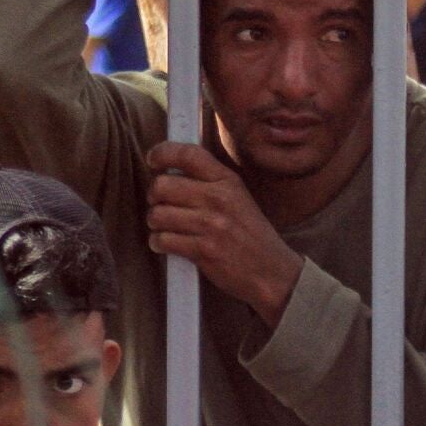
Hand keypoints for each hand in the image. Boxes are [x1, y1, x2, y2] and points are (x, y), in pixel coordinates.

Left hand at [144, 142, 304, 326]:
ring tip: (166, 227)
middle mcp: (219, 198)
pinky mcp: (203, 251)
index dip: (162, 153)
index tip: (154, 161)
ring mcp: (211, 225)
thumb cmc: (250, 235)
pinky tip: (168, 244)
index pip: (188, 154)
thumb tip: (168, 170)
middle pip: (162, 185)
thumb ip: (209, 181)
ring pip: (157, 214)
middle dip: (154, 197)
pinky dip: (158, 243)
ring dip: (155, 223)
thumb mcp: (238, 197)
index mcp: (228, 181)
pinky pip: (162, 240)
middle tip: (160, 204)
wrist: (272, 272)